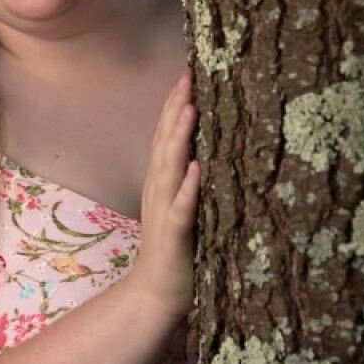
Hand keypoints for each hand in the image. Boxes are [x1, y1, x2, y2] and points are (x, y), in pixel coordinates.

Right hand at [124, 67, 199, 321]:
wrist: (156, 289)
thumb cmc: (177, 245)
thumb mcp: (180, 201)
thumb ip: (187, 173)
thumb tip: (207, 144)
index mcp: (161, 177)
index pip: (166, 133)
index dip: (175, 103)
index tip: (189, 73)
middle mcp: (159, 186)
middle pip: (165, 140)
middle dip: (177, 107)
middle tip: (188, 76)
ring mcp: (164, 208)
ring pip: (170, 166)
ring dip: (179, 137)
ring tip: (191, 109)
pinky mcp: (174, 233)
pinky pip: (181, 207)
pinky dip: (187, 187)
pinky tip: (196, 168)